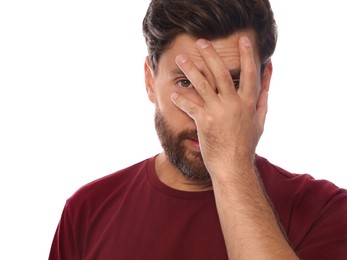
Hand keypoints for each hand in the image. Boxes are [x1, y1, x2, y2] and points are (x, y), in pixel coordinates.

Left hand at [171, 36, 267, 177]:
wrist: (233, 167)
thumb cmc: (246, 145)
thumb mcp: (260, 121)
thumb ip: (263, 99)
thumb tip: (269, 77)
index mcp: (248, 103)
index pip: (250, 74)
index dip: (248, 56)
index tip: (243, 40)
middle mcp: (234, 104)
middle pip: (222, 73)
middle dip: (211, 55)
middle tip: (201, 42)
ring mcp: (219, 112)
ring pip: (202, 84)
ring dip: (190, 69)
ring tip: (180, 59)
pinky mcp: (205, 122)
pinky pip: (190, 105)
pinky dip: (181, 99)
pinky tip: (173, 94)